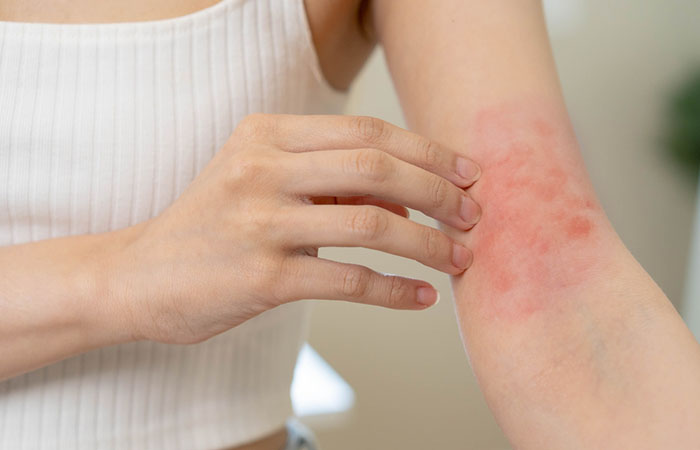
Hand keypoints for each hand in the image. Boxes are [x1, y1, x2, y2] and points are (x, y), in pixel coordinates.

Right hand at [109, 114, 480, 343]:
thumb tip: (407, 199)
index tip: (466, 172)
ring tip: (460, 257)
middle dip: (437, 190)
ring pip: (370, 222)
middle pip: (375, 166)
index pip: (366, 131)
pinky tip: (421, 296)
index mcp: (266, 135)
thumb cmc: (213, 226)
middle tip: (472, 214)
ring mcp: (259, 222)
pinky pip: (347, 280)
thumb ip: (331, 182)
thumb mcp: (264, 183)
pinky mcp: (261, 278)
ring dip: (428, 242)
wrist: (142, 276)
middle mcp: (262, 169)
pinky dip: (394, 290)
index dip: (426, 149)